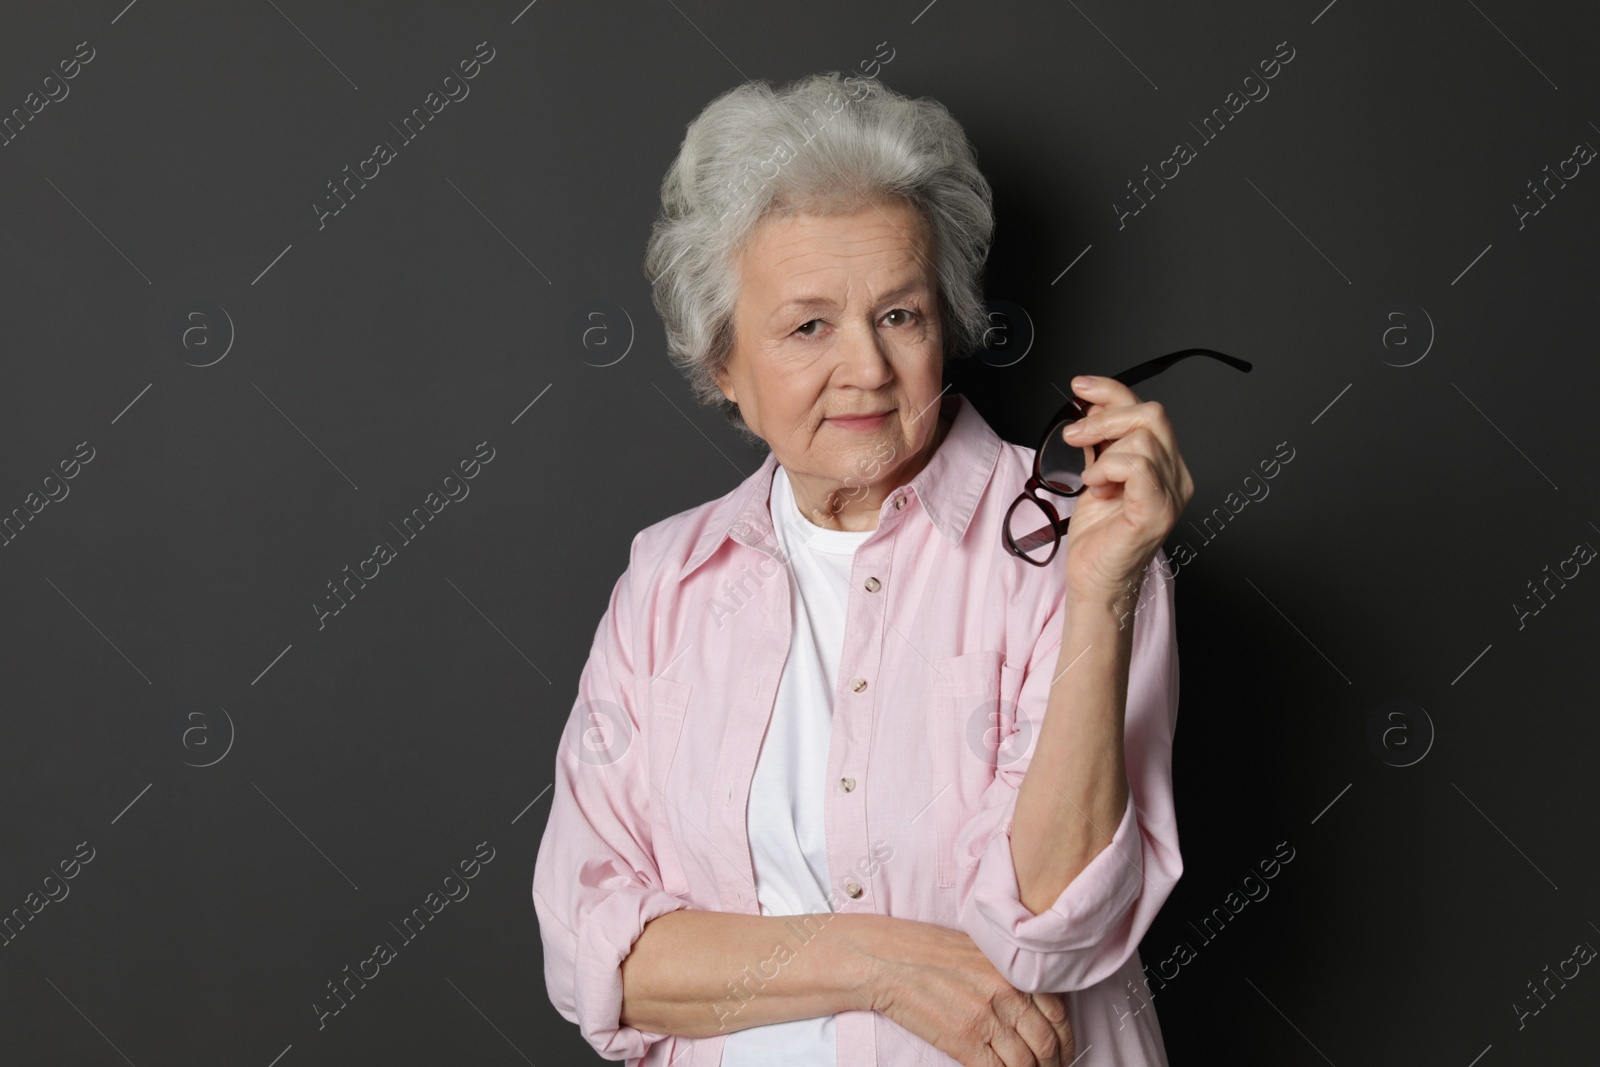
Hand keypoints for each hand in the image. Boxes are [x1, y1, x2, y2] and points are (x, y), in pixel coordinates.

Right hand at [858, 918, 1074, 1065]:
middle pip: (1046, 1042)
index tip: (1064, 1050)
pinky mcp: (964, 1042)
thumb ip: (1009, 975)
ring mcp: (986, 1019)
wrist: (887, 959)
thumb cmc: (927, 950)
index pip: (1058, 1013)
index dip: (1065, 1038)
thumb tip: (1033, 1004)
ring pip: (1025, 1063)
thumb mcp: (979, 951)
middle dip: (1054, 1063)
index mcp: (1012, 969)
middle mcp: (1006, 993)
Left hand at [1058, 375, 1192, 606]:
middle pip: (1152, 414)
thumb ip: (1102, 442)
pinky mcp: (1157, 511)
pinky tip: (1095, 487)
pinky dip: (1109, 468)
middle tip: (1074, 435)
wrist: (1095, 580)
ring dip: (1103, 452)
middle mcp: (1177, 477)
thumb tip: (1090, 406)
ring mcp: (1172, 495)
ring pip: (1143, 438)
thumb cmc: (1098, 537)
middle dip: (1105, 416)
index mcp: (1166, 465)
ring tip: (1091, 480)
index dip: (1112, 391)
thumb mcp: (1097, 474)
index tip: (1080, 387)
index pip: (1148, 410)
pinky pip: (1138, 466)